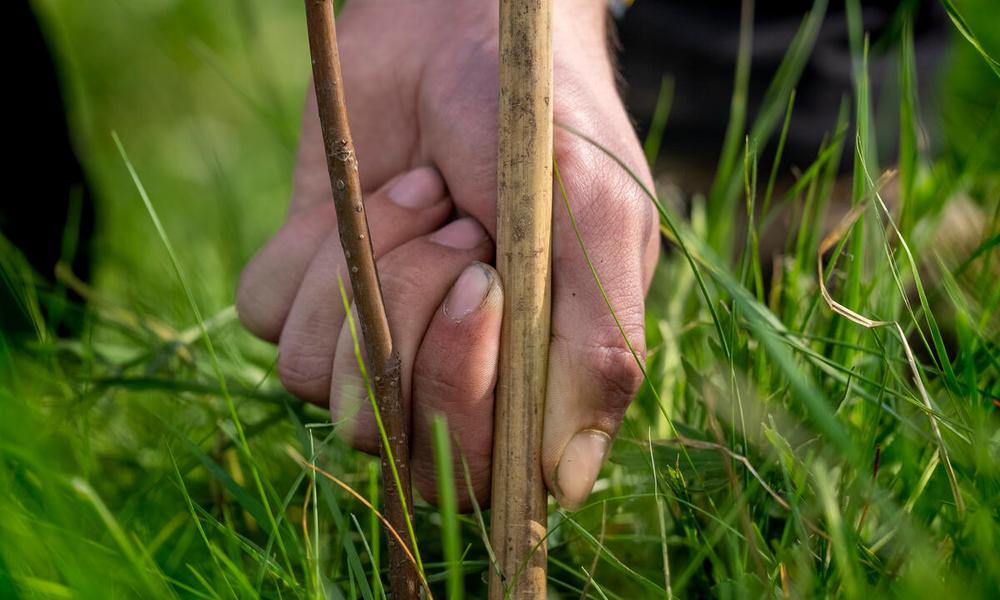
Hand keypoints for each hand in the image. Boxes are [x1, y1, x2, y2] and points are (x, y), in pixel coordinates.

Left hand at [236, 0, 657, 509]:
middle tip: (465, 229)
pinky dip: (311, 247)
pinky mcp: (302, 293)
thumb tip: (565, 485)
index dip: (468, 398)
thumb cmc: (545, 120)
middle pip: (393, 440)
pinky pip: (266, 319)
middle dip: (419, 322)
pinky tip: (369, 195)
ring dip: (374, 271)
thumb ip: (599, 349)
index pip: (482, 473)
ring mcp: (369, 339)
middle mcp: (446, 376)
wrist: (454, 26)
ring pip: (321, 385)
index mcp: (529, 380)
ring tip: (424, 197)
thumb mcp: (597, 221)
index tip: (489, 283)